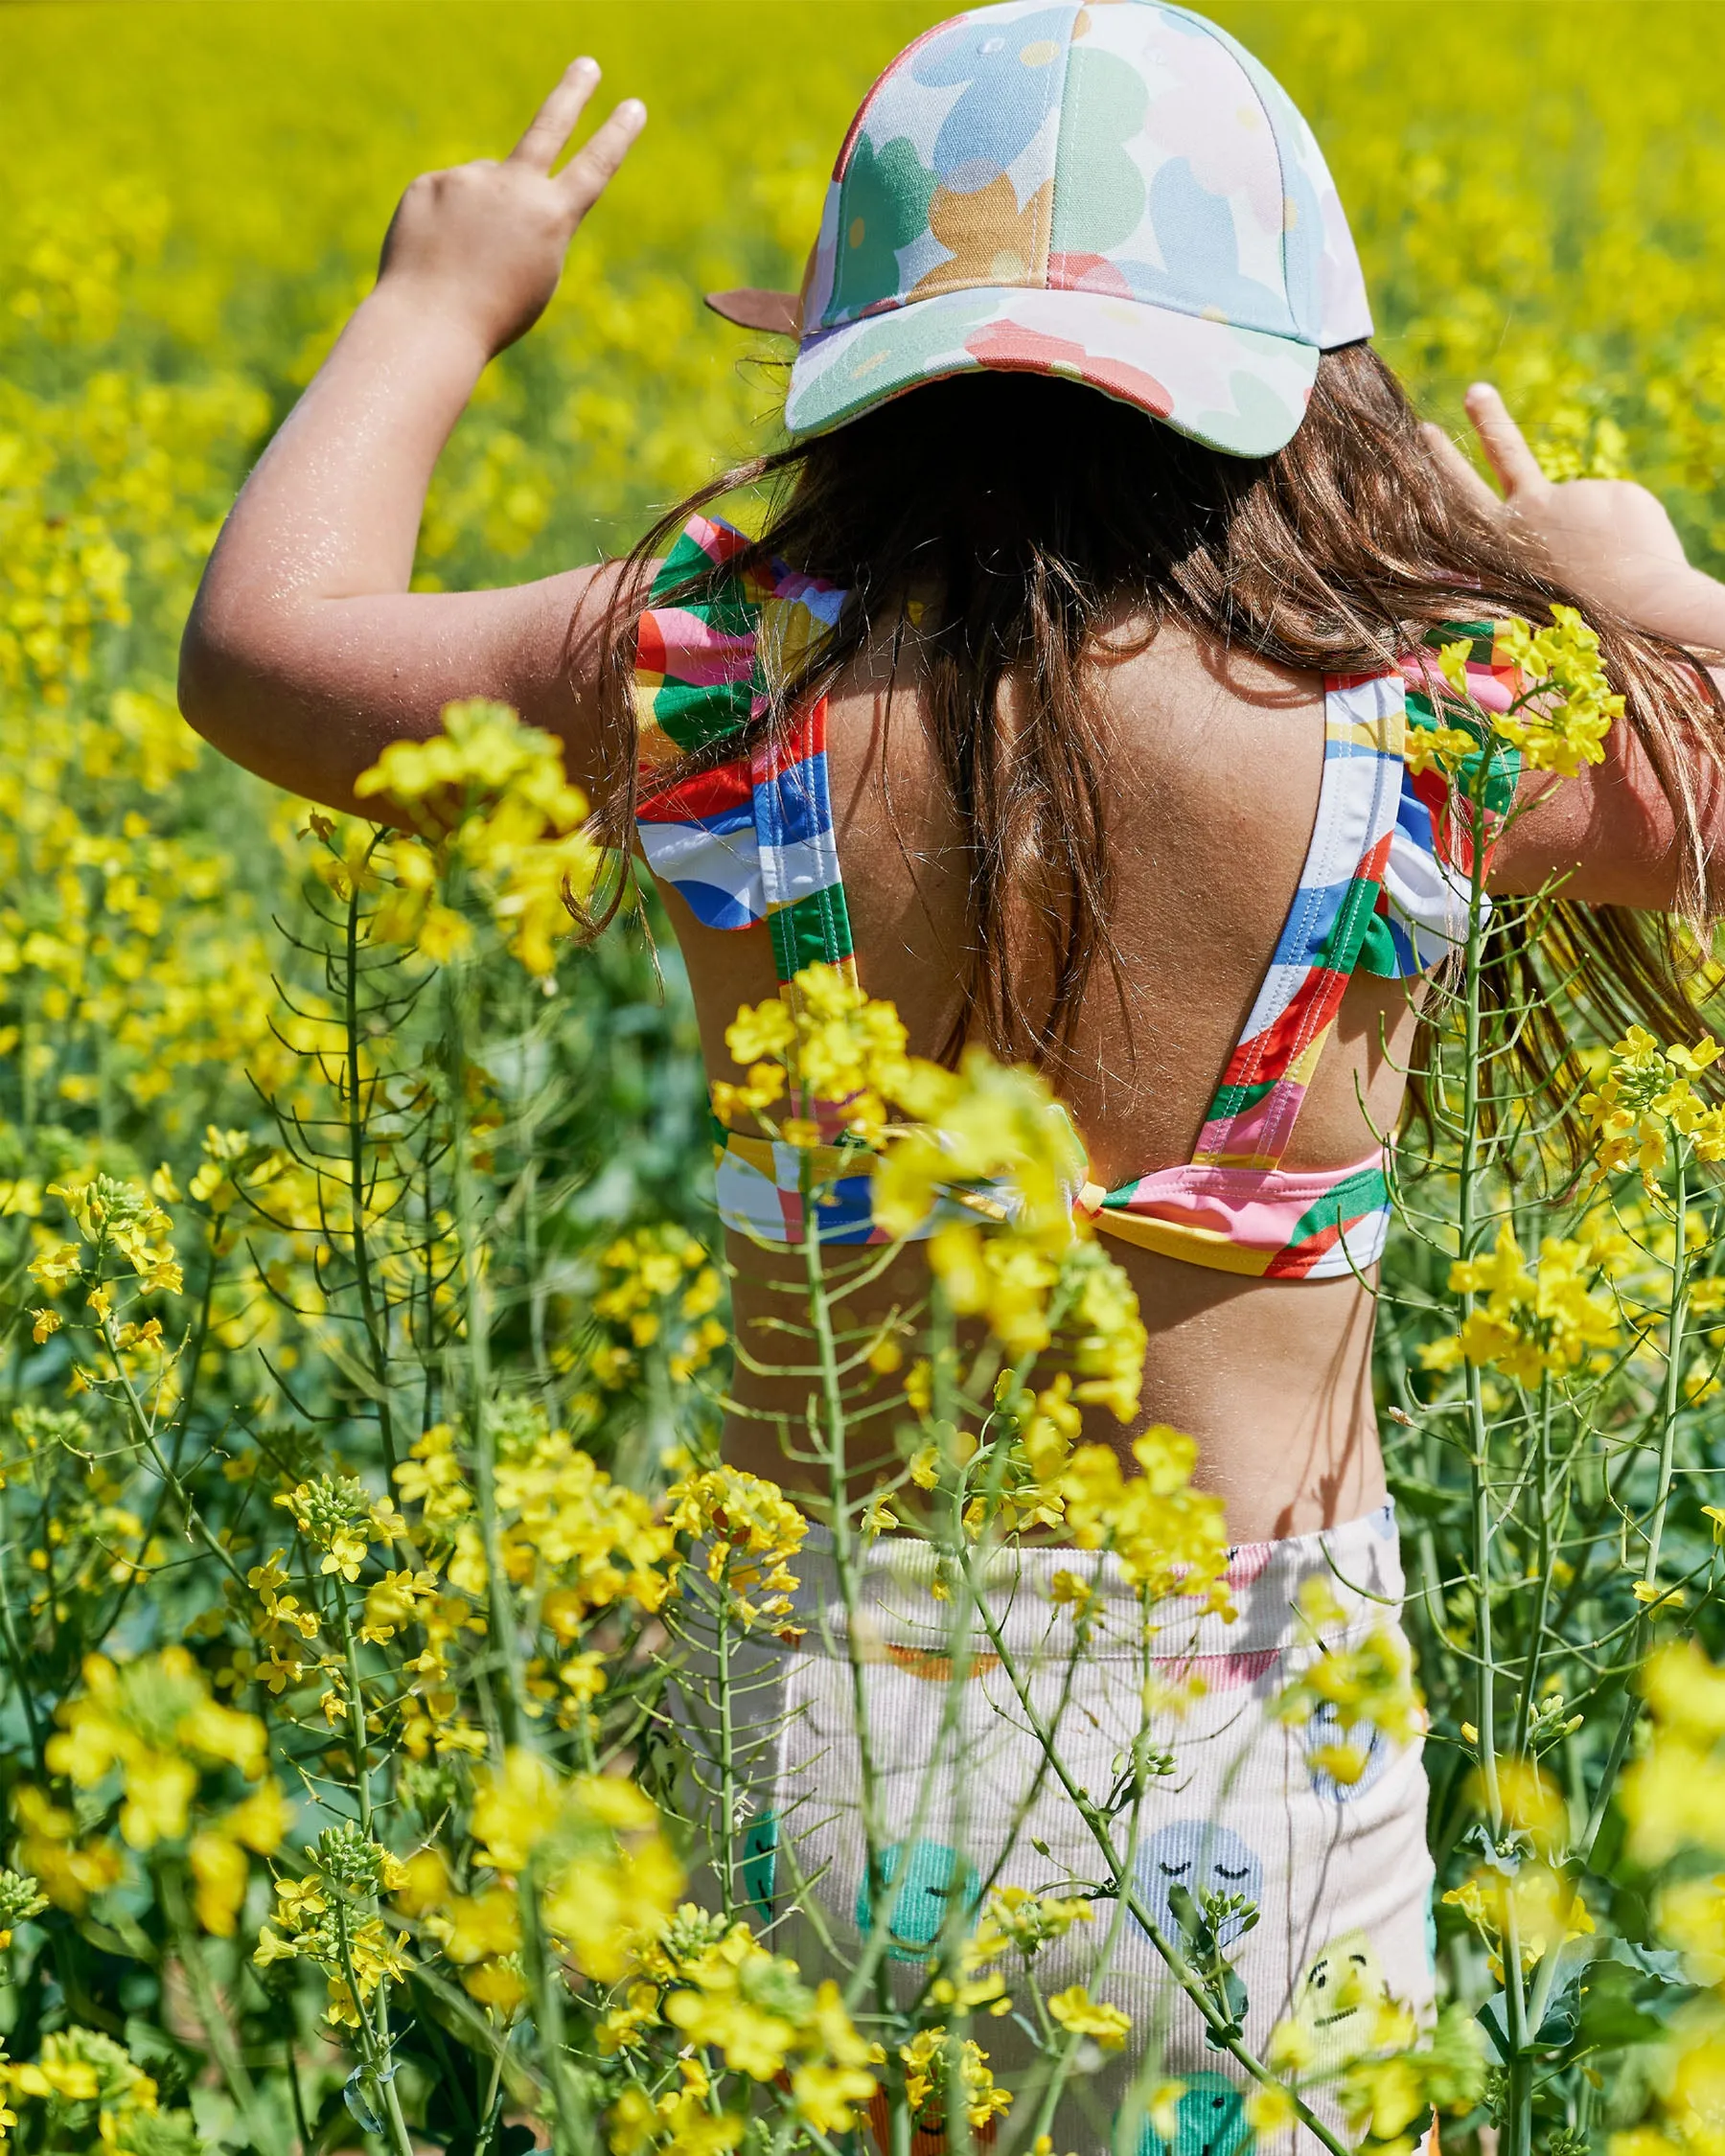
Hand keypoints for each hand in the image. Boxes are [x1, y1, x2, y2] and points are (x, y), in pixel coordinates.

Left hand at [375, 59, 645, 357]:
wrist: (429, 323)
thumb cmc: (492, 314)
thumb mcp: (533, 273)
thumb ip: (527, 217)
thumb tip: (495, 174)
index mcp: (552, 218)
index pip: (594, 167)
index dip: (616, 136)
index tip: (633, 106)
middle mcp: (514, 187)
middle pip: (549, 127)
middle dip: (573, 94)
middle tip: (587, 65)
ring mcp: (469, 180)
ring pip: (481, 189)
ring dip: (475, 220)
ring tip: (463, 264)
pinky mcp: (430, 184)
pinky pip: (444, 199)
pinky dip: (442, 226)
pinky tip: (436, 254)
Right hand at [1421, 383, 1692, 628]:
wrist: (1640, 610)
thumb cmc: (1584, 615)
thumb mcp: (1536, 582)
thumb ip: (1538, 537)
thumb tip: (1565, 504)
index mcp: (1502, 544)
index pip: (1463, 495)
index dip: (1442, 463)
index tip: (1425, 430)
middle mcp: (1528, 515)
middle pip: (1505, 455)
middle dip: (1488, 420)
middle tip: (1476, 391)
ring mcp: (1570, 498)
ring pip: (1587, 508)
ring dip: (1602, 535)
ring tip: (1611, 566)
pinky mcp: (1610, 490)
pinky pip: (1621, 509)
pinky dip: (1631, 531)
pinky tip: (1633, 551)